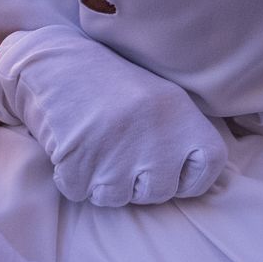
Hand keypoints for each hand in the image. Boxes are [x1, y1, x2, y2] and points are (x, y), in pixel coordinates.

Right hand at [0, 25, 224, 206]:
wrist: (55, 63)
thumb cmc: (110, 86)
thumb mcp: (161, 101)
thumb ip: (185, 138)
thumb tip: (207, 184)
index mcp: (181, 117)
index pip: (206, 172)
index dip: (185, 178)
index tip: (163, 166)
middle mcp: (156, 135)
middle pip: (157, 193)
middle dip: (135, 182)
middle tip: (118, 150)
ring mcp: (118, 150)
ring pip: (116, 198)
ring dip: (100, 181)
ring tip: (94, 145)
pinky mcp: (80, 160)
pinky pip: (78, 192)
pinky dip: (70, 177)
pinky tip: (71, 146)